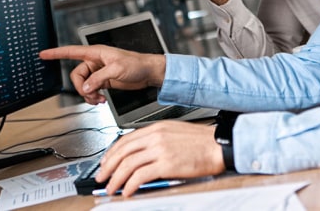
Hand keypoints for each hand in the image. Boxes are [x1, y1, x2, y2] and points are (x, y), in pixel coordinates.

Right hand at [39, 45, 165, 103]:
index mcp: (96, 53)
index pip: (72, 52)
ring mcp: (99, 72)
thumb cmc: (137, 64)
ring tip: (99, 99)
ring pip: (83, 85)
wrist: (148, 73)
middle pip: (77, 75)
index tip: (44, 54)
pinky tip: (102, 100)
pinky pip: (91, 90)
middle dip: (82, 87)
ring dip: (89, 95)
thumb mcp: (117, 69)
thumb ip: (99, 78)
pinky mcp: (104, 81)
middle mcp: (96, 62)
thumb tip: (86, 87)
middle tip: (92, 94)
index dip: (56, 53)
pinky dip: (94, 97)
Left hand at [97, 121, 224, 196]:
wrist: (218, 145)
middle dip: (108, 167)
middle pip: (122, 152)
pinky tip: (128, 191)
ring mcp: (159, 150)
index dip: (111, 153)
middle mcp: (155, 137)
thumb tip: (140, 155)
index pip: (125, 140)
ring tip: (112, 188)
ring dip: (116, 179)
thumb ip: (155, 140)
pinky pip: (140, 176)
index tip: (106, 163)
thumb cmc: (201, 142)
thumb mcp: (174, 133)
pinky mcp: (166, 164)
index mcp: (155, 129)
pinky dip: (130, 185)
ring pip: (128, 164)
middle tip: (102, 178)